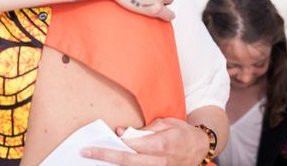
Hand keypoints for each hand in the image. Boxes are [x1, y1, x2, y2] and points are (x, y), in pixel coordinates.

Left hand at [81, 118, 207, 165]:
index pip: (133, 144)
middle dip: (105, 155)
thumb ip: (144, 130)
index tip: (105, 137)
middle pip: (127, 160)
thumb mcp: (165, 124)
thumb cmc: (181, 133)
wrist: (199, 149)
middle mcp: (159, 161)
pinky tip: (111, 161)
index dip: (118, 141)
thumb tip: (123, 132)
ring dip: (112, 163)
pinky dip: (124, 165)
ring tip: (95, 157)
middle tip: (86, 151)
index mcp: (161, 144)